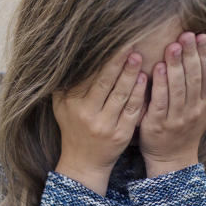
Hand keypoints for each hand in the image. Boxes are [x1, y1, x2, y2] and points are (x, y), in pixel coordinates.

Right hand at [52, 45, 146, 193]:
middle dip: (117, 63)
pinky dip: (138, 94)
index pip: (88, 77)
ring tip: (138, 57)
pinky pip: (132, 111)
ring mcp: (106, 125)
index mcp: (72, 104)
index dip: (101, 60)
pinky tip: (144, 79)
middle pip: (105, 84)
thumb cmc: (73, 127)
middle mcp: (88, 115)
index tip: (110, 42)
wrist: (84, 162)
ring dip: (130, 75)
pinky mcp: (121, 134)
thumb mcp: (61, 107)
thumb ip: (63, 84)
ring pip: (121, 96)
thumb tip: (66, 55)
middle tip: (129, 44)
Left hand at [138, 32, 205, 175]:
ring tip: (173, 45)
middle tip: (186, 34)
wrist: (172, 159)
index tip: (201, 35)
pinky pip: (161, 101)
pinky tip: (158, 67)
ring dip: (176, 65)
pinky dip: (160, 83)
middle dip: (191, 55)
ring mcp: (177, 118)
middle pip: (195, 78)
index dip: (205, 54)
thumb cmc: (187, 129)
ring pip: (179, 88)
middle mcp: (195, 110)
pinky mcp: (158, 124)